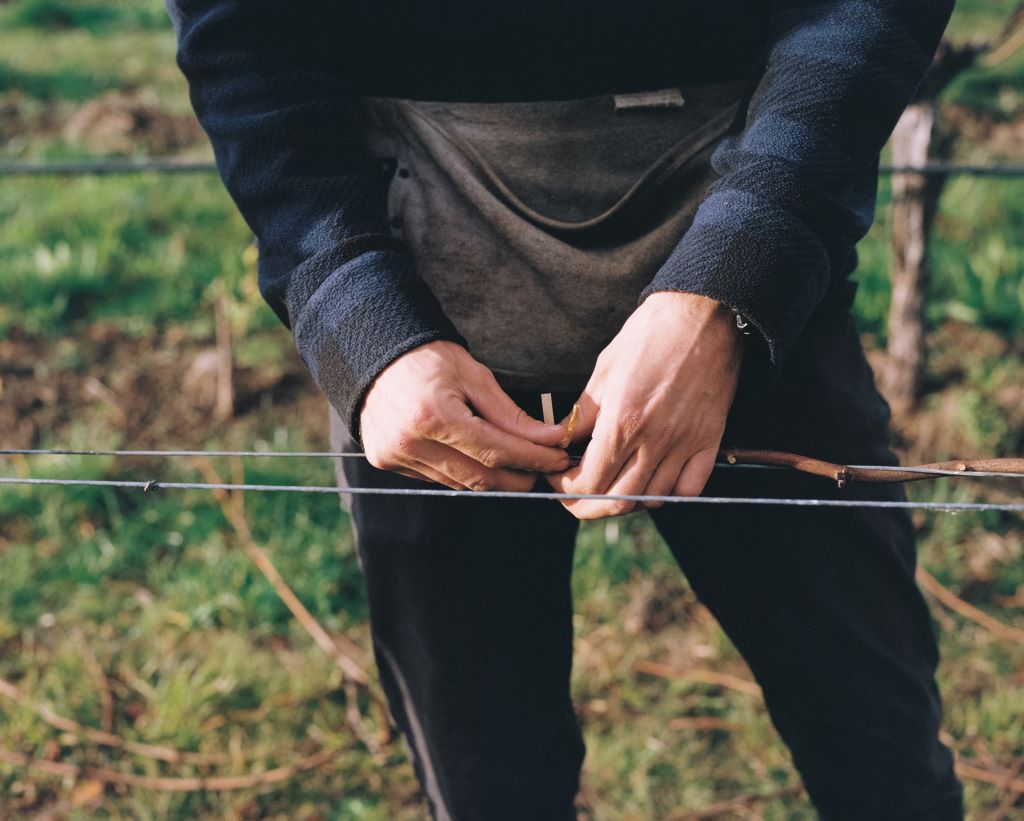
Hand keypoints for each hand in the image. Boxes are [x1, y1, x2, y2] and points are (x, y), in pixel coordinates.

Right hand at [359, 340, 569, 490]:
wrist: (374, 353)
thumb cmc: (427, 357)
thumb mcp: (474, 376)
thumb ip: (510, 414)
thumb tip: (547, 439)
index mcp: (434, 415)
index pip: (495, 451)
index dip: (531, 459)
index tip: (557, 458)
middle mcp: (410, 441)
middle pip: (479, 477)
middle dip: (517, 477)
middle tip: (543, 469)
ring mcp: (395, 455)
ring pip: (459, 482)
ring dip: (491, 478)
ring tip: (516, 466)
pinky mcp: (386, 461)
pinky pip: (436, 477)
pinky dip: (462, 472)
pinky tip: (477, 459)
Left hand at [546, 292, 743, 518]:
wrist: (704, 314)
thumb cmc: (651, 335)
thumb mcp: (604, 370)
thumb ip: (582, 414)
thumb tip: (562, 442)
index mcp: (622, 421)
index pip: (588, 481)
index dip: (565, 488)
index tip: (557, 479)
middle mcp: (654, 440)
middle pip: (617, 501)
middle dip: (587, 507)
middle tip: (574, 497)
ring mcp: (684, 444)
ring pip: (652, 499)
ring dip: (625, 502)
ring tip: (610, 488)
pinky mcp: (709, 440)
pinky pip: (689, 488)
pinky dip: (668, 495)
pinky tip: (653, 482)